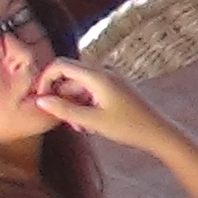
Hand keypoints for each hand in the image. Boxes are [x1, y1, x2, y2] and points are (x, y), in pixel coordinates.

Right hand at [27, 60, 173, 156]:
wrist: (159, 133)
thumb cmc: (128, 127)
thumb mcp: (92, 121)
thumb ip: (64, 110)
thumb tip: (39, 100)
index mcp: (97, 75)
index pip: (60, 65)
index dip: (45, 79)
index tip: (40, 99)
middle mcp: (104, 72)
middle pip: (70, 77)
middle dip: (61, 97)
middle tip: (63, 121)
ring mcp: (111, 79)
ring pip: (80, 87)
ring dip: (74, 105)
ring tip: (80, 129)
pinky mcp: (116, 88)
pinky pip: (92, 91)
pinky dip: (86, 106)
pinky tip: (89, 126)